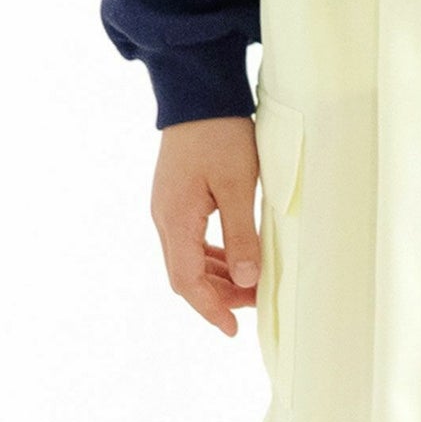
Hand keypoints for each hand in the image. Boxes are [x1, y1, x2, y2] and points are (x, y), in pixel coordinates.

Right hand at [150, 115, 260, 336]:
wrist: (198, 92)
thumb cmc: (220, 134)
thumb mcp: (239, 186)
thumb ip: (242, 235)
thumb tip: (248, 280)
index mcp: (175, 218)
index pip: (186, 280)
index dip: (210, 309)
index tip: (233, 329)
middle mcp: (165, 218)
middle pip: (186, 275)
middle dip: (219, 297)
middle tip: (255, 304)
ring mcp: (170, 209)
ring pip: (190, 261)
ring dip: (219, 279)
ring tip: (253, 286)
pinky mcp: (179, 201)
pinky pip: (194, 243)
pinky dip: (216, 260)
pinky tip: (239, 263)